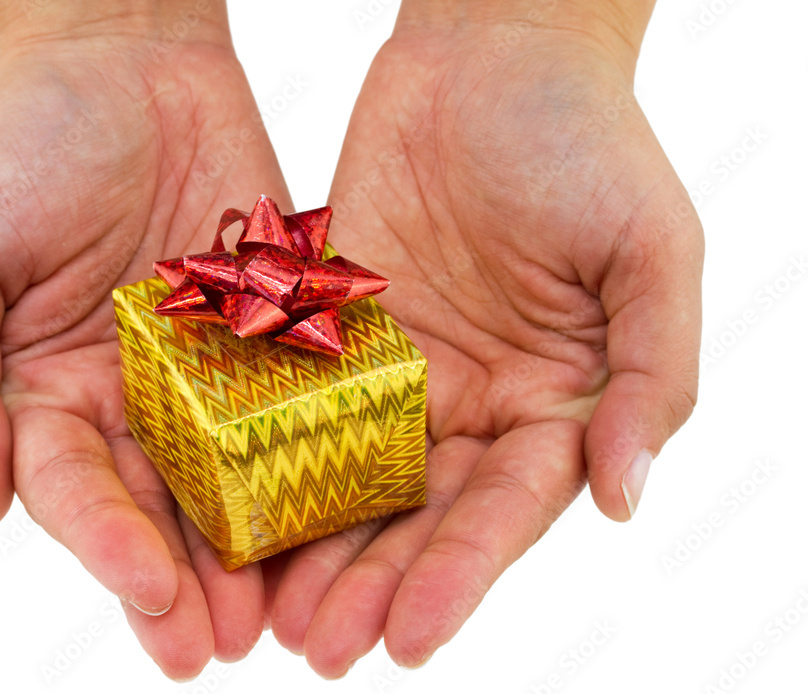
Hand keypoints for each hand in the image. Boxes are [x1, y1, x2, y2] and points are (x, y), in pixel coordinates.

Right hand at [0, 3, 288, 677]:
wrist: (125, 61)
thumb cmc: (22, 147)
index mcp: (49, 396)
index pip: (79, 493)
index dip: (109, 548)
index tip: (151, 597)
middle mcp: (134, 401)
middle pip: (161, 507)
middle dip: (187, 580)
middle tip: (219, 649)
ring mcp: (209, 374)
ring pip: (235, 477)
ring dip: (254, 548)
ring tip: (281, 618)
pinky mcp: (273, 336)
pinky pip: (296, 404)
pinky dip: (313, 460)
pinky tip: (338, 513)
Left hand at [267, 1, 702, 675]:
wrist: (490, 53)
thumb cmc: (586, 140)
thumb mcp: (650, 253)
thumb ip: (651, 377)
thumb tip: (625, 496)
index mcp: (555, 400)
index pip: (507, 509)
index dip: (463, 576)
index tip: (414, 639)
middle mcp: (474, 402)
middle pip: (421, 515)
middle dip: (376, 584)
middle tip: (325, 652)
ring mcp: (400, 372)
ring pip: (352, 478)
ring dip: (316, 549)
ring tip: (275, 620)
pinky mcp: (335, 333)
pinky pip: (297, 405)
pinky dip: (269, 461)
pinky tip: (235, 515)